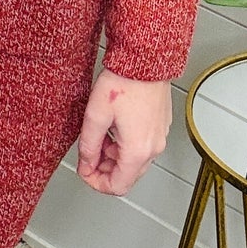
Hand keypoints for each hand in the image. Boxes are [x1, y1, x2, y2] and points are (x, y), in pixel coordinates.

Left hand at [76, 71, 171, 195]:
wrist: (145, 60)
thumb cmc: (124, 82)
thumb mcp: (95, 116)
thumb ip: (88, 145)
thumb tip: (86, 163)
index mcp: (138, 150)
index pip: (118, 186)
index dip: (96, 183)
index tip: (86, 171)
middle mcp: (153, 147)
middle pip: (127, 175)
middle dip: (104, 167)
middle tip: (89, 151)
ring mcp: (160, 136)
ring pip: (134, 160)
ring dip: (114, 154)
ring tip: (101, 132)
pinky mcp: (161, 126)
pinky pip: (142, 145)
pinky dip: (126, 143)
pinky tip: (114, 124)